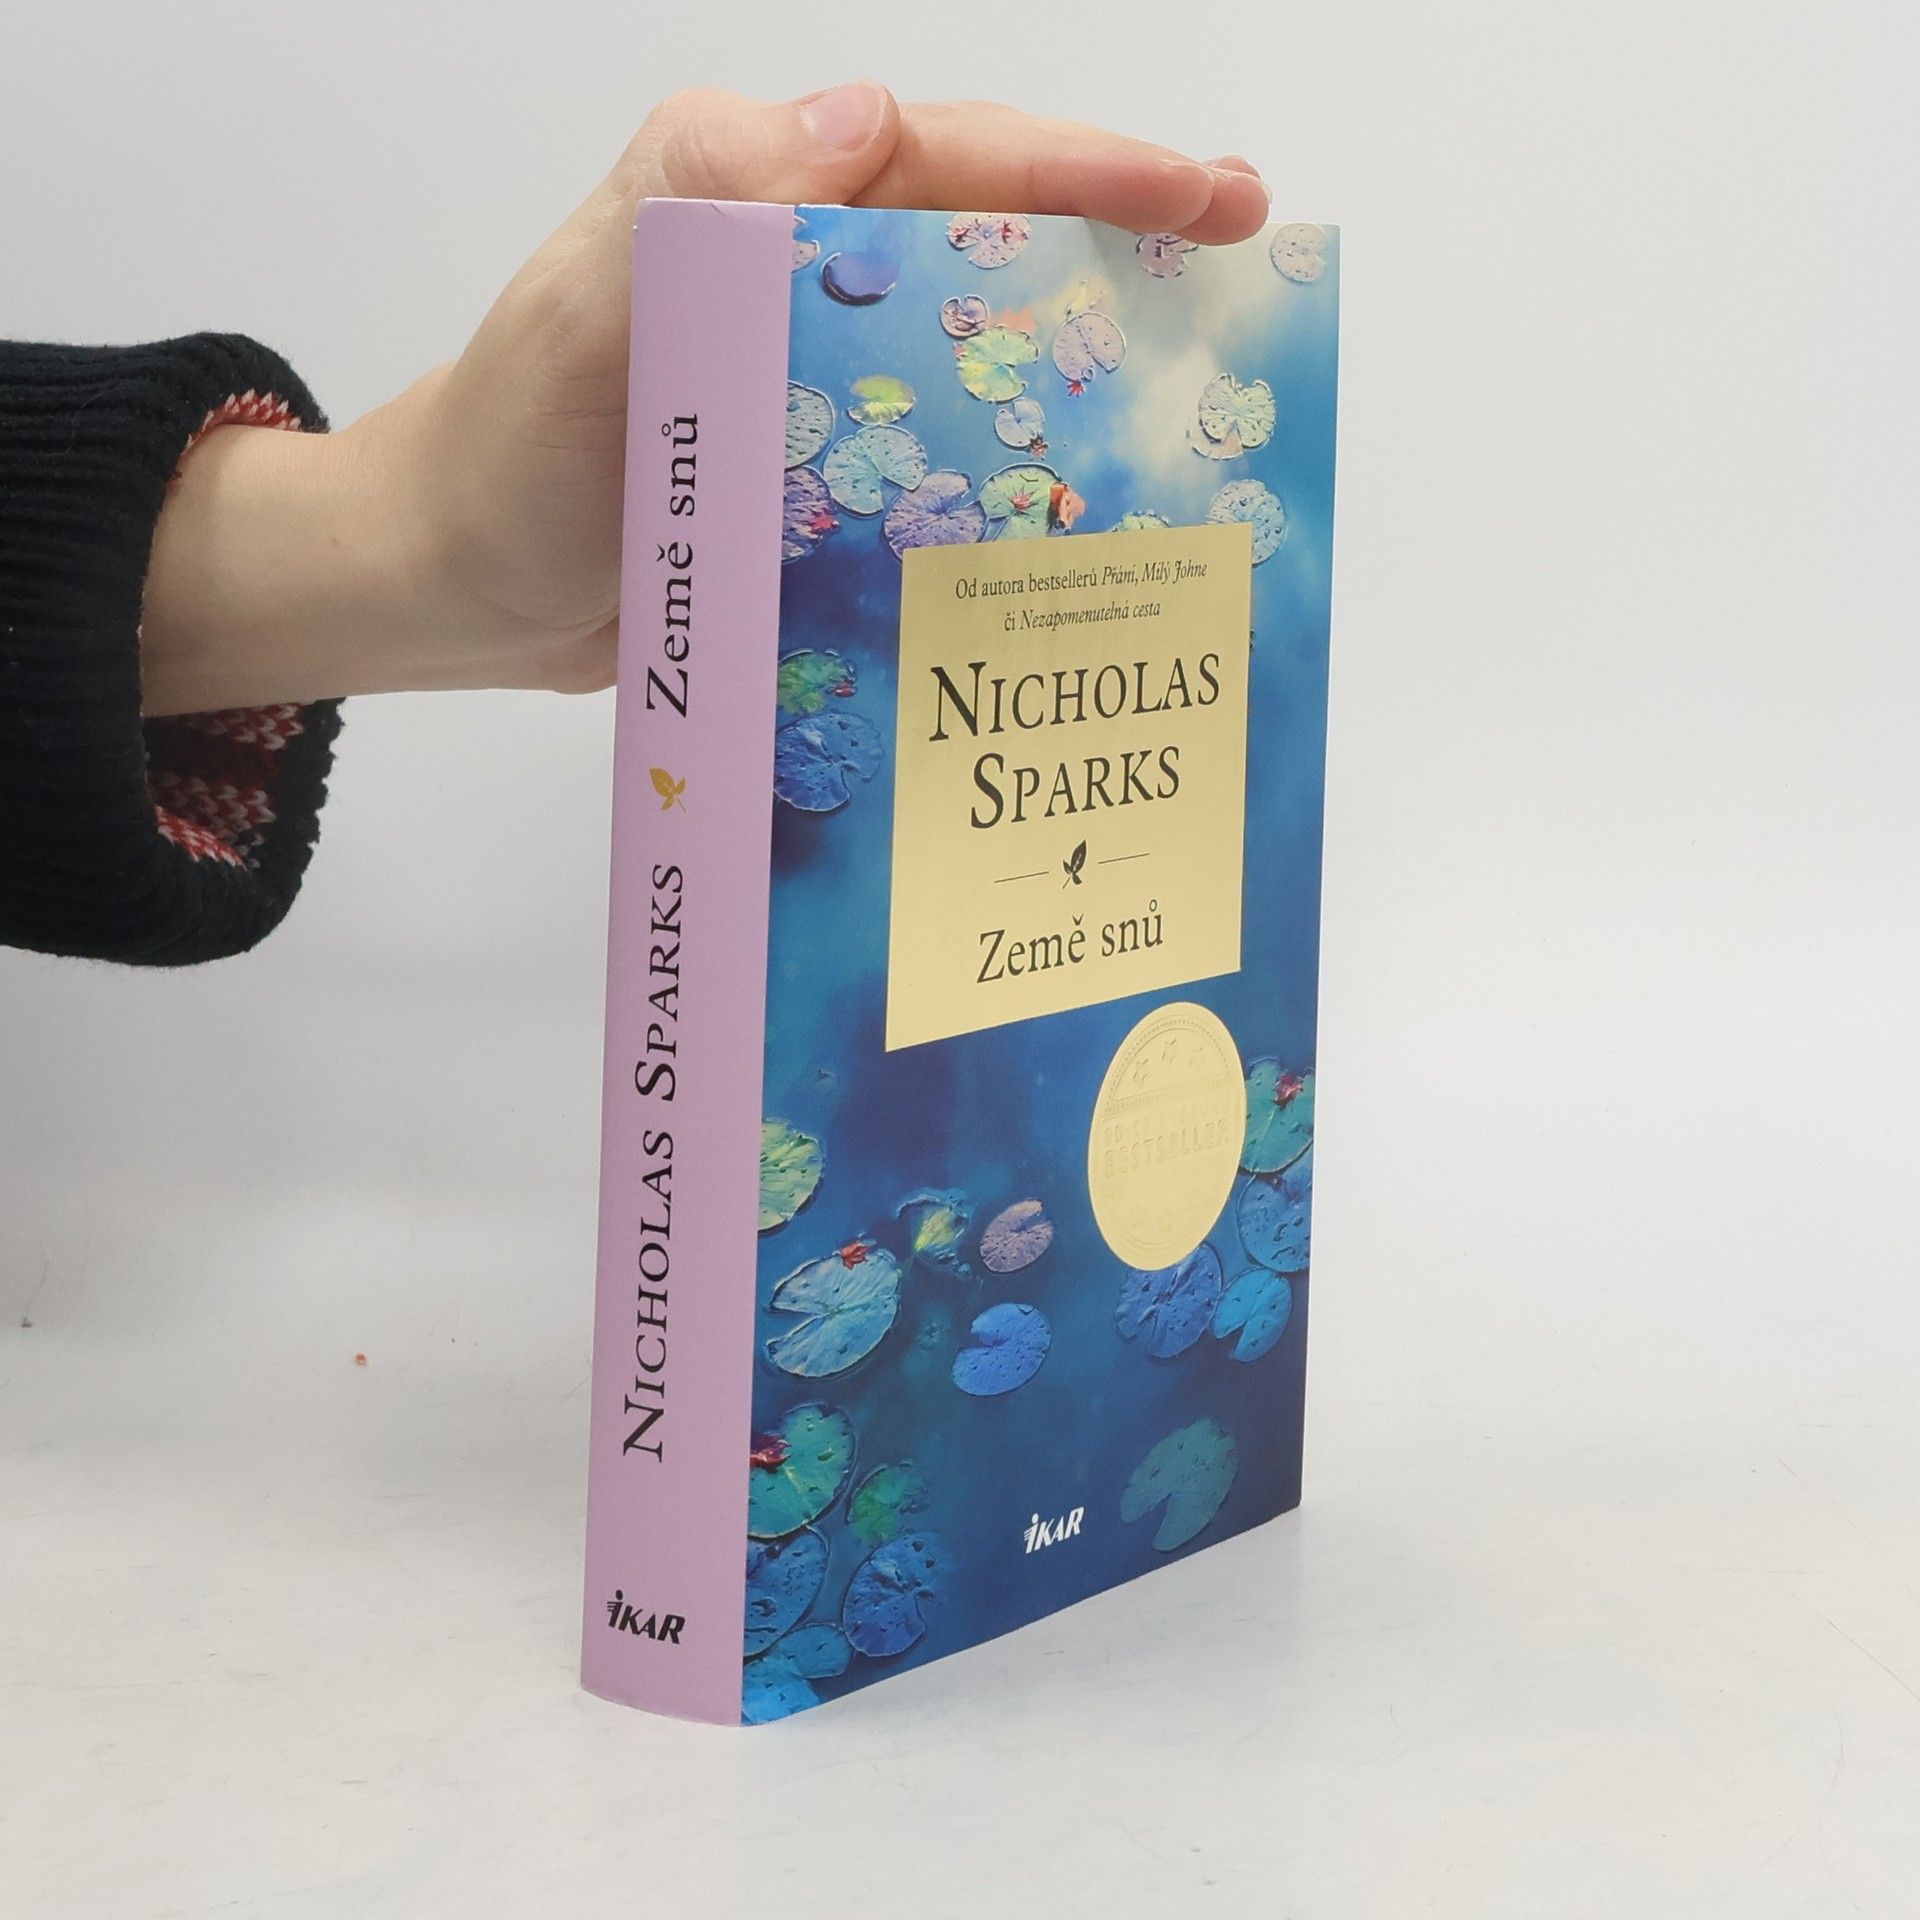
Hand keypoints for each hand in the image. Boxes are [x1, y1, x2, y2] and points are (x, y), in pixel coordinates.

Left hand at [139, 84, 1271, 713]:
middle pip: (996, 244)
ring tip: (1202, 402)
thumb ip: (694, 199)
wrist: (464, 586)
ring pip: (988, 355)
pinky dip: (1018, 482)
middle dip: (1126, 250)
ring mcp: (826, 386)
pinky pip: (945, 462)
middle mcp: (810, 280)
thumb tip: (855, 125)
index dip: (1088, 170)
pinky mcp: (829, 481)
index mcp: (766, 204)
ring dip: (1093, 371)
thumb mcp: (586, 310)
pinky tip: (1089, 524)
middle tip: (1244, 274)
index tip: (1206, 193)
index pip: (952, 160)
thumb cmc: (511, 450)